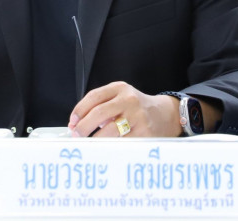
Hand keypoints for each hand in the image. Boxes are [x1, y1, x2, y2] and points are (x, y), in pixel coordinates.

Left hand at [67, 81, 181, 137]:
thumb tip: (77, 124)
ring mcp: (137, 116)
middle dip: (83, 126)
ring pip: (109, 130)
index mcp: (120, 88)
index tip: (72, 122)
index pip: (93, 96)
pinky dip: (110, 147)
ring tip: (89, 144)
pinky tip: (105, 149)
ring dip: (95, 140)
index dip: (79, 110)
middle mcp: (129, 100)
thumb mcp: (120, 97)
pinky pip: (121, 143)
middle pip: (99, 113)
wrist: (165, 114)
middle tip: (76, 135)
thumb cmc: (137, 107)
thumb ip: (101, 105)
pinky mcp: (144, 133)